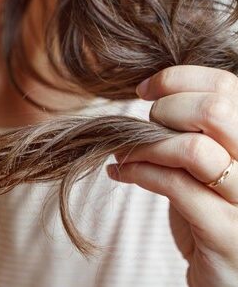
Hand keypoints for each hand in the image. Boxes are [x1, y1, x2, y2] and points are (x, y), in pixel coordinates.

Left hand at [106, 66, 237, 286]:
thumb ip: (195, 130)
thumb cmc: (214, 211)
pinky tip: (119, 173)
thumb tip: (153, 95)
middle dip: (165, 110)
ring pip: (193, 149)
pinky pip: (174, 186)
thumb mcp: (210, 163)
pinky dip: (137, 173)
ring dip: (146, 145)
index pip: (225, 85)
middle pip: (214, 109)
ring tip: (125, 153)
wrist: (230, 275)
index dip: (177, 79)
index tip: (145, 89)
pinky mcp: (225, 231)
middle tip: (144, 126)